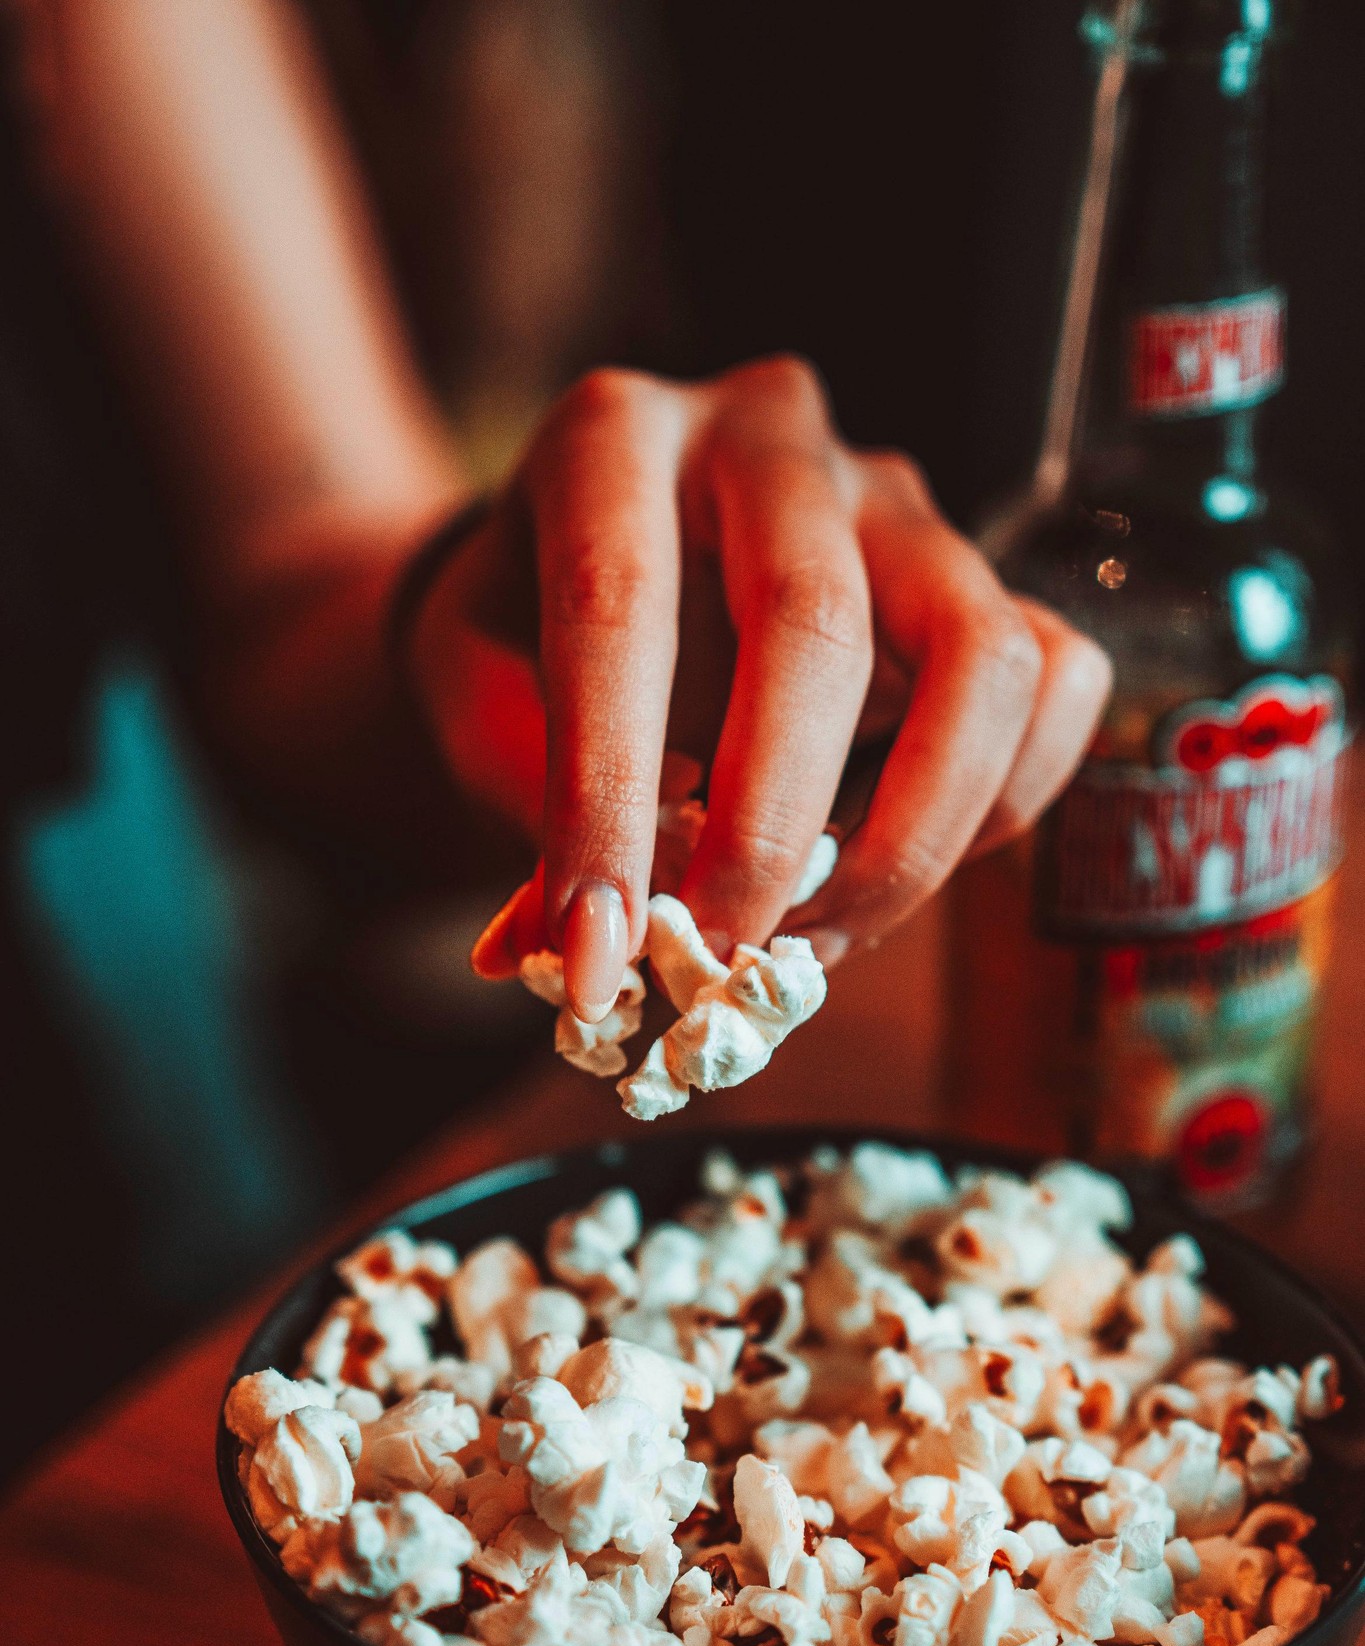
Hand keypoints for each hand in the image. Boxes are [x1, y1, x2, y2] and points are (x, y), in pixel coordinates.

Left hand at [410, 355, 1109, 1020]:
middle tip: (723, 956)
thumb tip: (580, 947)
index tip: (601, 953)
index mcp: (614, 439)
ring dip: (910, 837)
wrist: (608, 571)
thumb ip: (523, 796)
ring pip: (982, 655)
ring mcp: (897, 499)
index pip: (616, 608)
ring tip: (814, 935)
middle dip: (769, 830)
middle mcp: (769, 437)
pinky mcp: (983, 574)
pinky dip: (1001, 806)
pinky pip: (1056, 682)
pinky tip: (894, 866)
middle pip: (816, 625)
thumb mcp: (472, 695)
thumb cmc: (525, 635)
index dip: (604, 800)